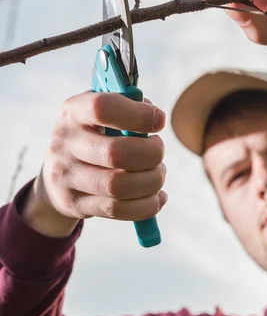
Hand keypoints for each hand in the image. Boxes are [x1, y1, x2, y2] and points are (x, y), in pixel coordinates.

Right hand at [22, 92, 166, 237]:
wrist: (56, 174)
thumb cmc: (94, 134)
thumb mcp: (102, 113)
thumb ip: (129, 105)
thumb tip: (155, 118)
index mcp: (73, 112)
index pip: (102, 108)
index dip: (138, 115)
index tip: (160, 121)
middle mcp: (65, 143)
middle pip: (116, 153)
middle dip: (152, 154)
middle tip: (159, 152)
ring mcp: (68, 177)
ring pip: (119, 187)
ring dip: (151, 181)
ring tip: (157, 174)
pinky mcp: (76, 204)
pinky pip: (118, 210)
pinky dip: (147, 206)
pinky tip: (157, 197)